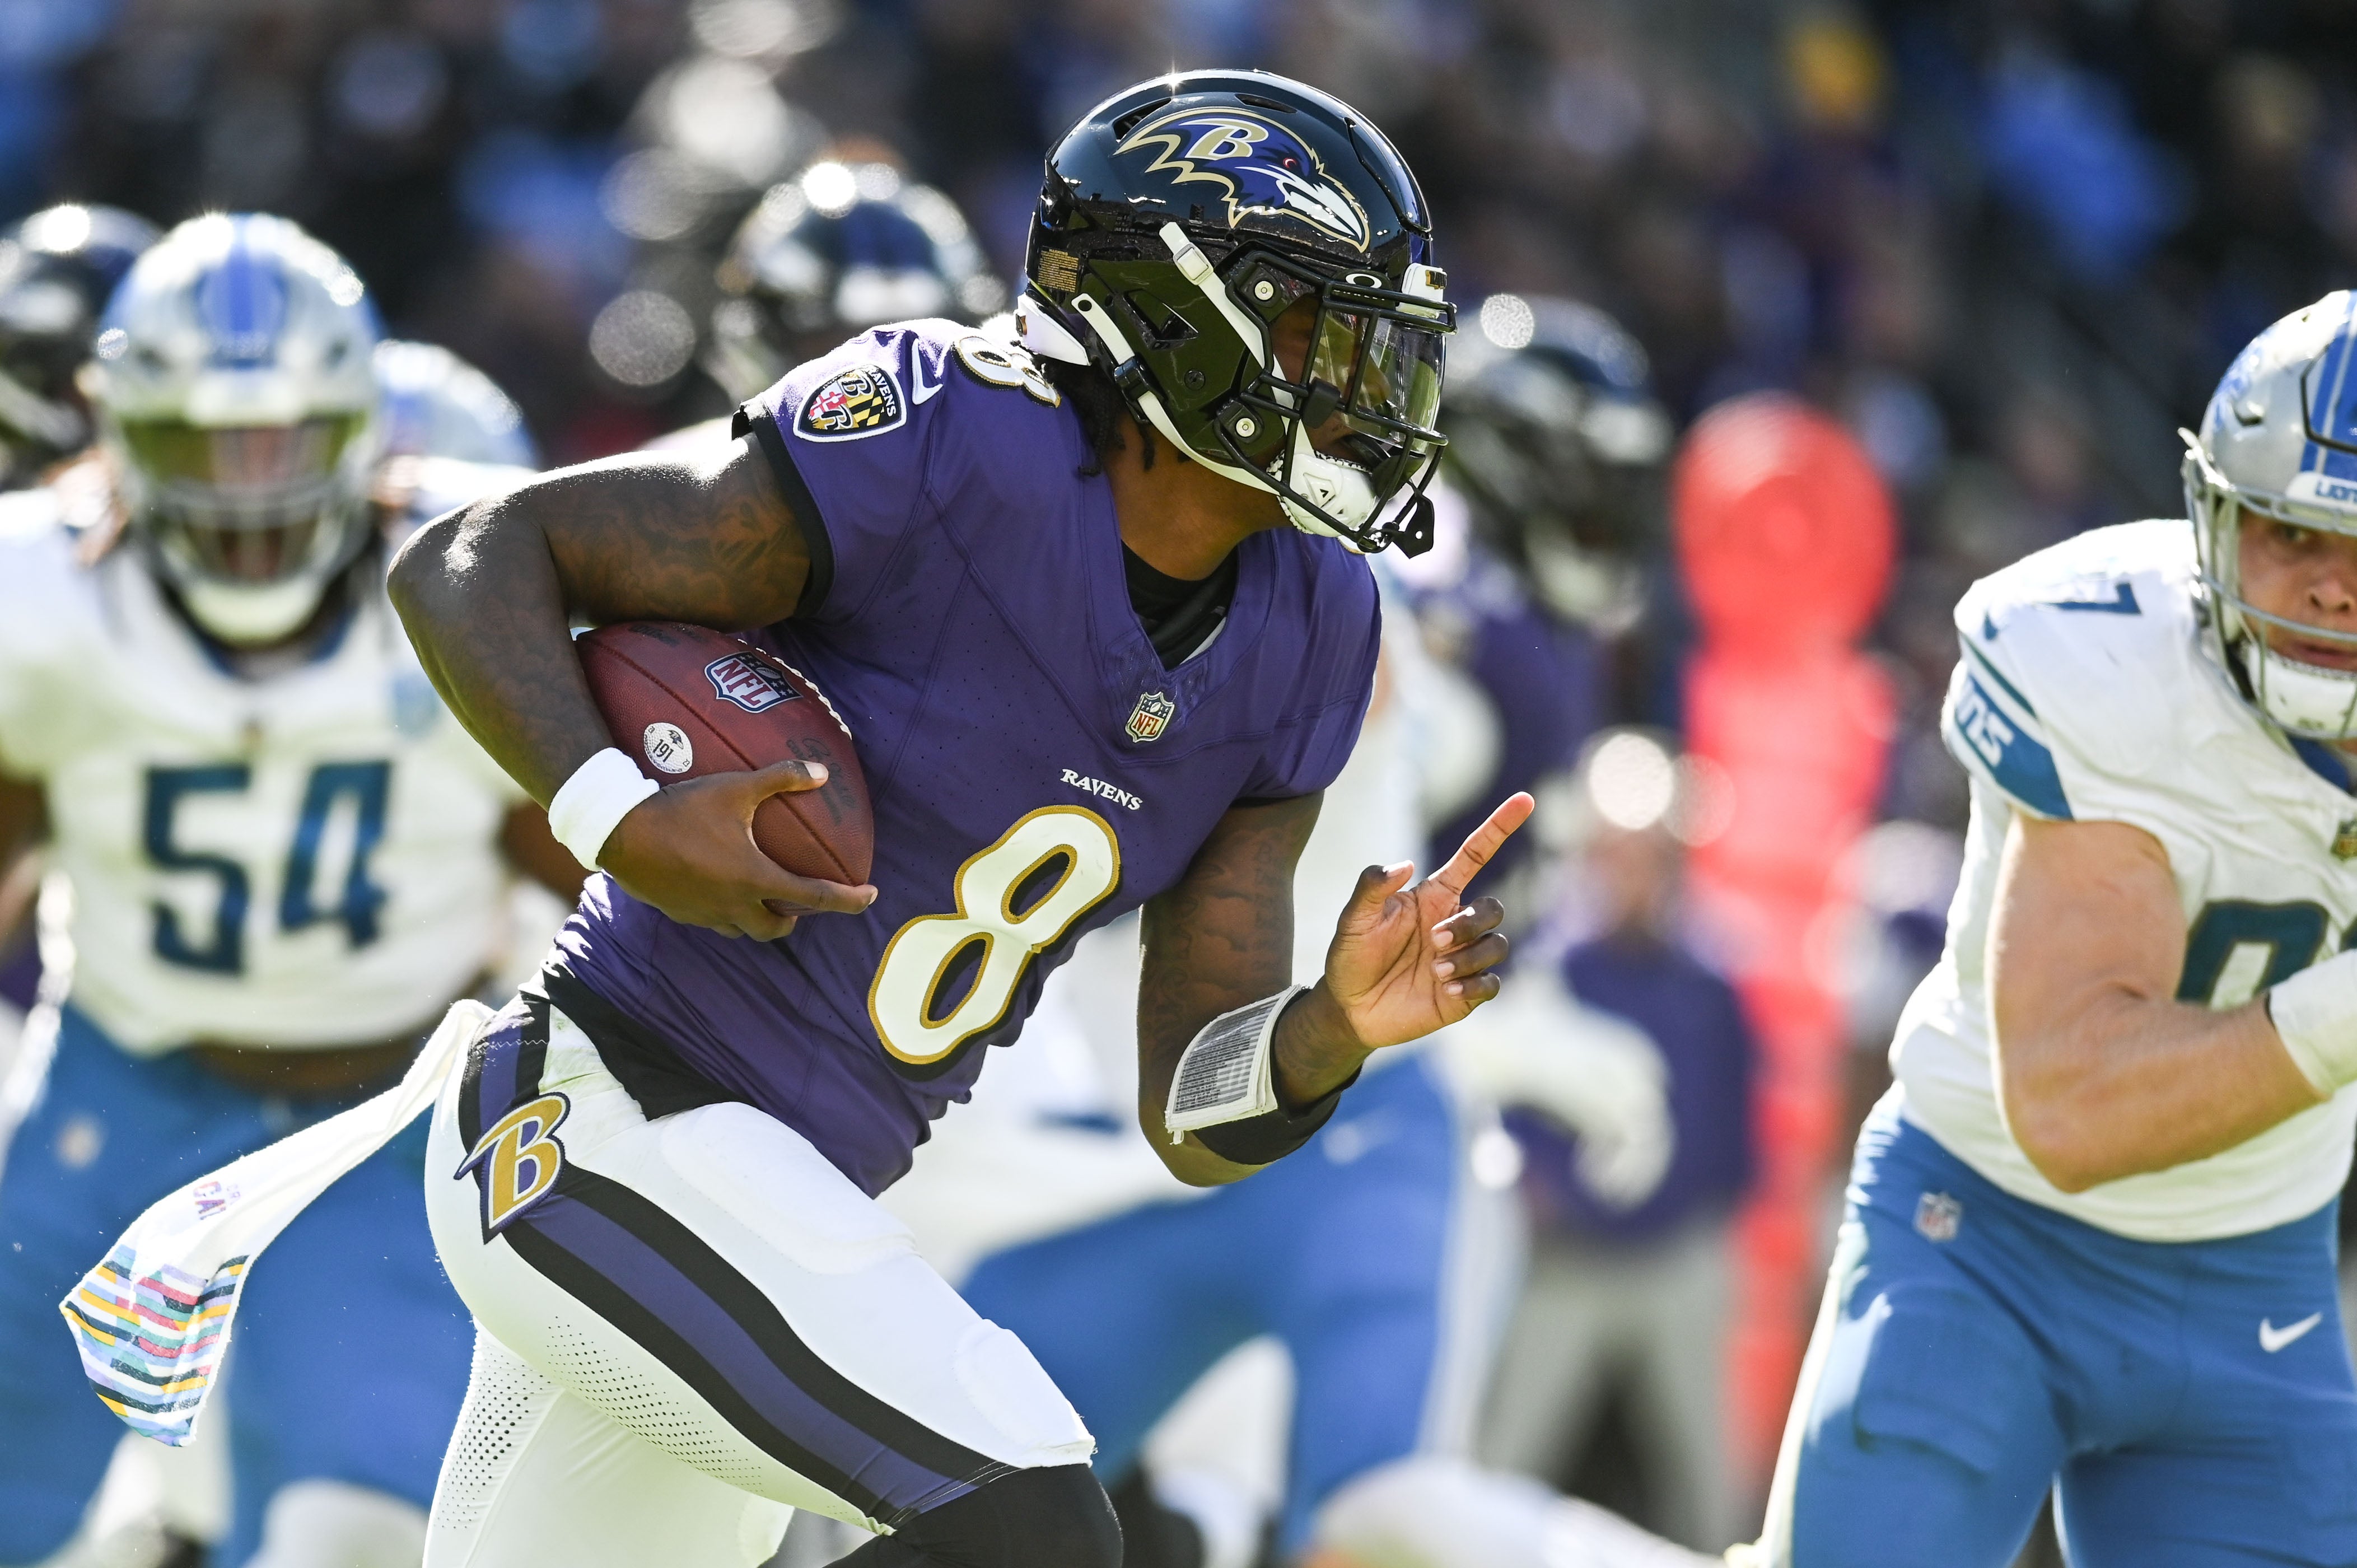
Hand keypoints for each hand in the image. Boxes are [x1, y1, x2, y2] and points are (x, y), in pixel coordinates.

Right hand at [600, 759, 875, 939]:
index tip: (871, 896)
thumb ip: (781, 778)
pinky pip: (715, 922)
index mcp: (756, 879)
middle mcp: (734, 906)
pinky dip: (728, 913)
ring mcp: (706, 915)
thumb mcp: (735, 788)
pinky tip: (722, 891)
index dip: (849, 900)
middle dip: (796, 920)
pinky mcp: (681, 915)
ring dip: (760, 920)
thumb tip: (822, 772)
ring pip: (744, 931)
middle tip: (802, 903)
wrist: (620, 833)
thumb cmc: (681, 810)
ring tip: (763, 898)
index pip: (816, 898)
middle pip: (777, 930)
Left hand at [1317, 792, 1534, 1054]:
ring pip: (1497, 945)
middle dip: (1470, 923)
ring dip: (1470, 956)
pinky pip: (1492, 984)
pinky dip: (1474, 986)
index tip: (1525, 799)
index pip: (1475, 854)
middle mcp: (1454, 923)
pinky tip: (1446, 991)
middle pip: (1493, 907)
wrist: (1349, 1009)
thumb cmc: (1352, 957)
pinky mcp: (1465, 993)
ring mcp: (1463, 958)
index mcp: (1434, 896)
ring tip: (1436, 972)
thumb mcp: (1354, 919)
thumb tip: (1404, 864)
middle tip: (1434, 942)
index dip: (1499, 827)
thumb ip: (1372, 887)